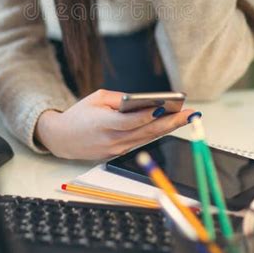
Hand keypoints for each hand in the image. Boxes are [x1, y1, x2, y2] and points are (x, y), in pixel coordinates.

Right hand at [35, 88, 195, 159]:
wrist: (62, 139)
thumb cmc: (79, 115)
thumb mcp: (96, 99)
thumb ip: (119, 99)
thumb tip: (144, 100)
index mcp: (103, 123)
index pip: (131, 120)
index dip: (150, 115)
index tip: (167, 107)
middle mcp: (112, 139)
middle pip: (147, 131)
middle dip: (172, 122)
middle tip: (191, 114)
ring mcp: (116, 149)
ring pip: (147, 138)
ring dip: (168, 128)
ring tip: (186, 117)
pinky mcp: (118, 154)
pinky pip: (140, 142)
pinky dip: (155, 133)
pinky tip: (169, 124)